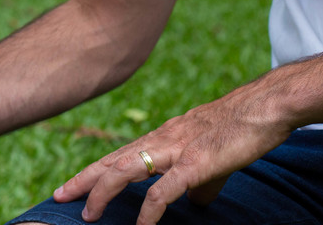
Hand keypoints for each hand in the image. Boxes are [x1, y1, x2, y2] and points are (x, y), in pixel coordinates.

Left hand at [52, 89, 289, 223]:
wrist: (263, 108)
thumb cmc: (238, 129)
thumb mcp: (209, 158)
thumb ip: (197, 181)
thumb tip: (193, 203)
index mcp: (160, 139)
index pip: (116, 157)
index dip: (91, 172)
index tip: (69, 187)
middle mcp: (160, 141)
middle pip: (111, 161)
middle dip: (83, 181)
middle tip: (59, 197)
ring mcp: (176, 150)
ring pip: (126, 169)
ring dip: (103, 192)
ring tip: (88, 214)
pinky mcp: (196, 162)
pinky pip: (166, 188)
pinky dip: (150, 209)